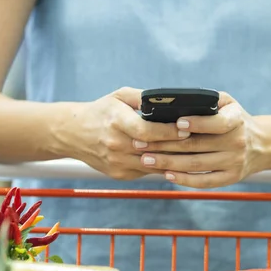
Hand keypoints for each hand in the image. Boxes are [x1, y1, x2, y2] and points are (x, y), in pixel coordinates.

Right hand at [73, 87, 189, 179]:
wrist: (73, 134)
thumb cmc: (101, 112)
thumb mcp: (119, 96)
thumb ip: (144, 97)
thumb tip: (171, 100)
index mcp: (116, 122)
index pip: (147, 131)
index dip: (169, 132)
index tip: (186, 129)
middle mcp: (115, 144)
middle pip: (153, 150)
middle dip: (177, 146)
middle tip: (198, 142)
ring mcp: (117, 162)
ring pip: (152, 165)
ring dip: (173, 160)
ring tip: (192, 153)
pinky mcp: (119, 174)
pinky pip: (146, 172)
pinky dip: (160, 167)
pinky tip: (175, 161)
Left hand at [133, 92, 270, 187]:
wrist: (263, 145)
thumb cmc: (235, 119)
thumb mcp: (229, 103)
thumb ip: (207, 100)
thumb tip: (174, 101)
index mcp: (236, 120)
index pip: (216, 123)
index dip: (196, 123)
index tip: (176, 123)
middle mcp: (237, 142)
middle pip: (196, 146)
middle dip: (165, 144)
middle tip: (141, 143)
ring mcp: (234, 162)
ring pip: (196, 165)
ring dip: (168, 163)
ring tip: (146, 159)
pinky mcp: (230, 178)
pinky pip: (204, 181)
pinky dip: (184, 180)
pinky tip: (166, 174)